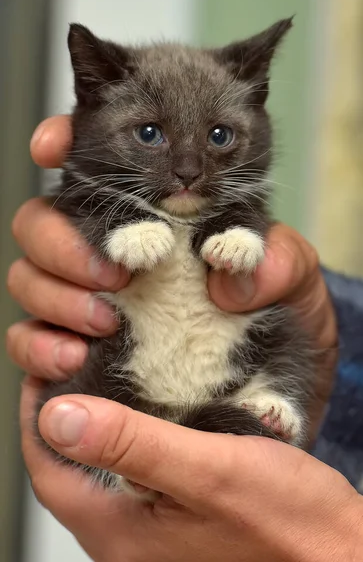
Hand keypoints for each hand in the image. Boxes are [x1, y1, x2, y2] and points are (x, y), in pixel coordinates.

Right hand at [7, 115, 336, 434]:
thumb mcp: (294, 282)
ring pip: (26, 277)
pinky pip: (28, 339)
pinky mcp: (72, 351)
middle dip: (62, 242)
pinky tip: (77, 356)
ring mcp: (84, 301)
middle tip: (117, 273)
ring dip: (55, 294)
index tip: (53, 148)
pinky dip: (42, 344)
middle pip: (40, 223)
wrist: (269, 387)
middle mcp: (108, 253)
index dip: (59, 143)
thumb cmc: (277, 321)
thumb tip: (225, 271)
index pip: (89, 166)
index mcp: (149, 216)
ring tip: (107, 320)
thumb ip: (276, 261)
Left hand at [21, 378, 360, 561]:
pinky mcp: (178, 519)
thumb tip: (59, 417)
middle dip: (66, 414)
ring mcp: (153, 532)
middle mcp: (127, 539)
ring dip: (100, 422)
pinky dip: (133, 436)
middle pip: (71, 468)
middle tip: (77, 362)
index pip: (48, 469)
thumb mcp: (208, 470)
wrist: (340, 557)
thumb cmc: (289, 524)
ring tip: (108, 374)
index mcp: (120, 532)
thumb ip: (132, 444)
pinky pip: (136, 473)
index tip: (45, 367)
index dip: (38, 415)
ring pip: (103, 468)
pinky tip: (153, 407)